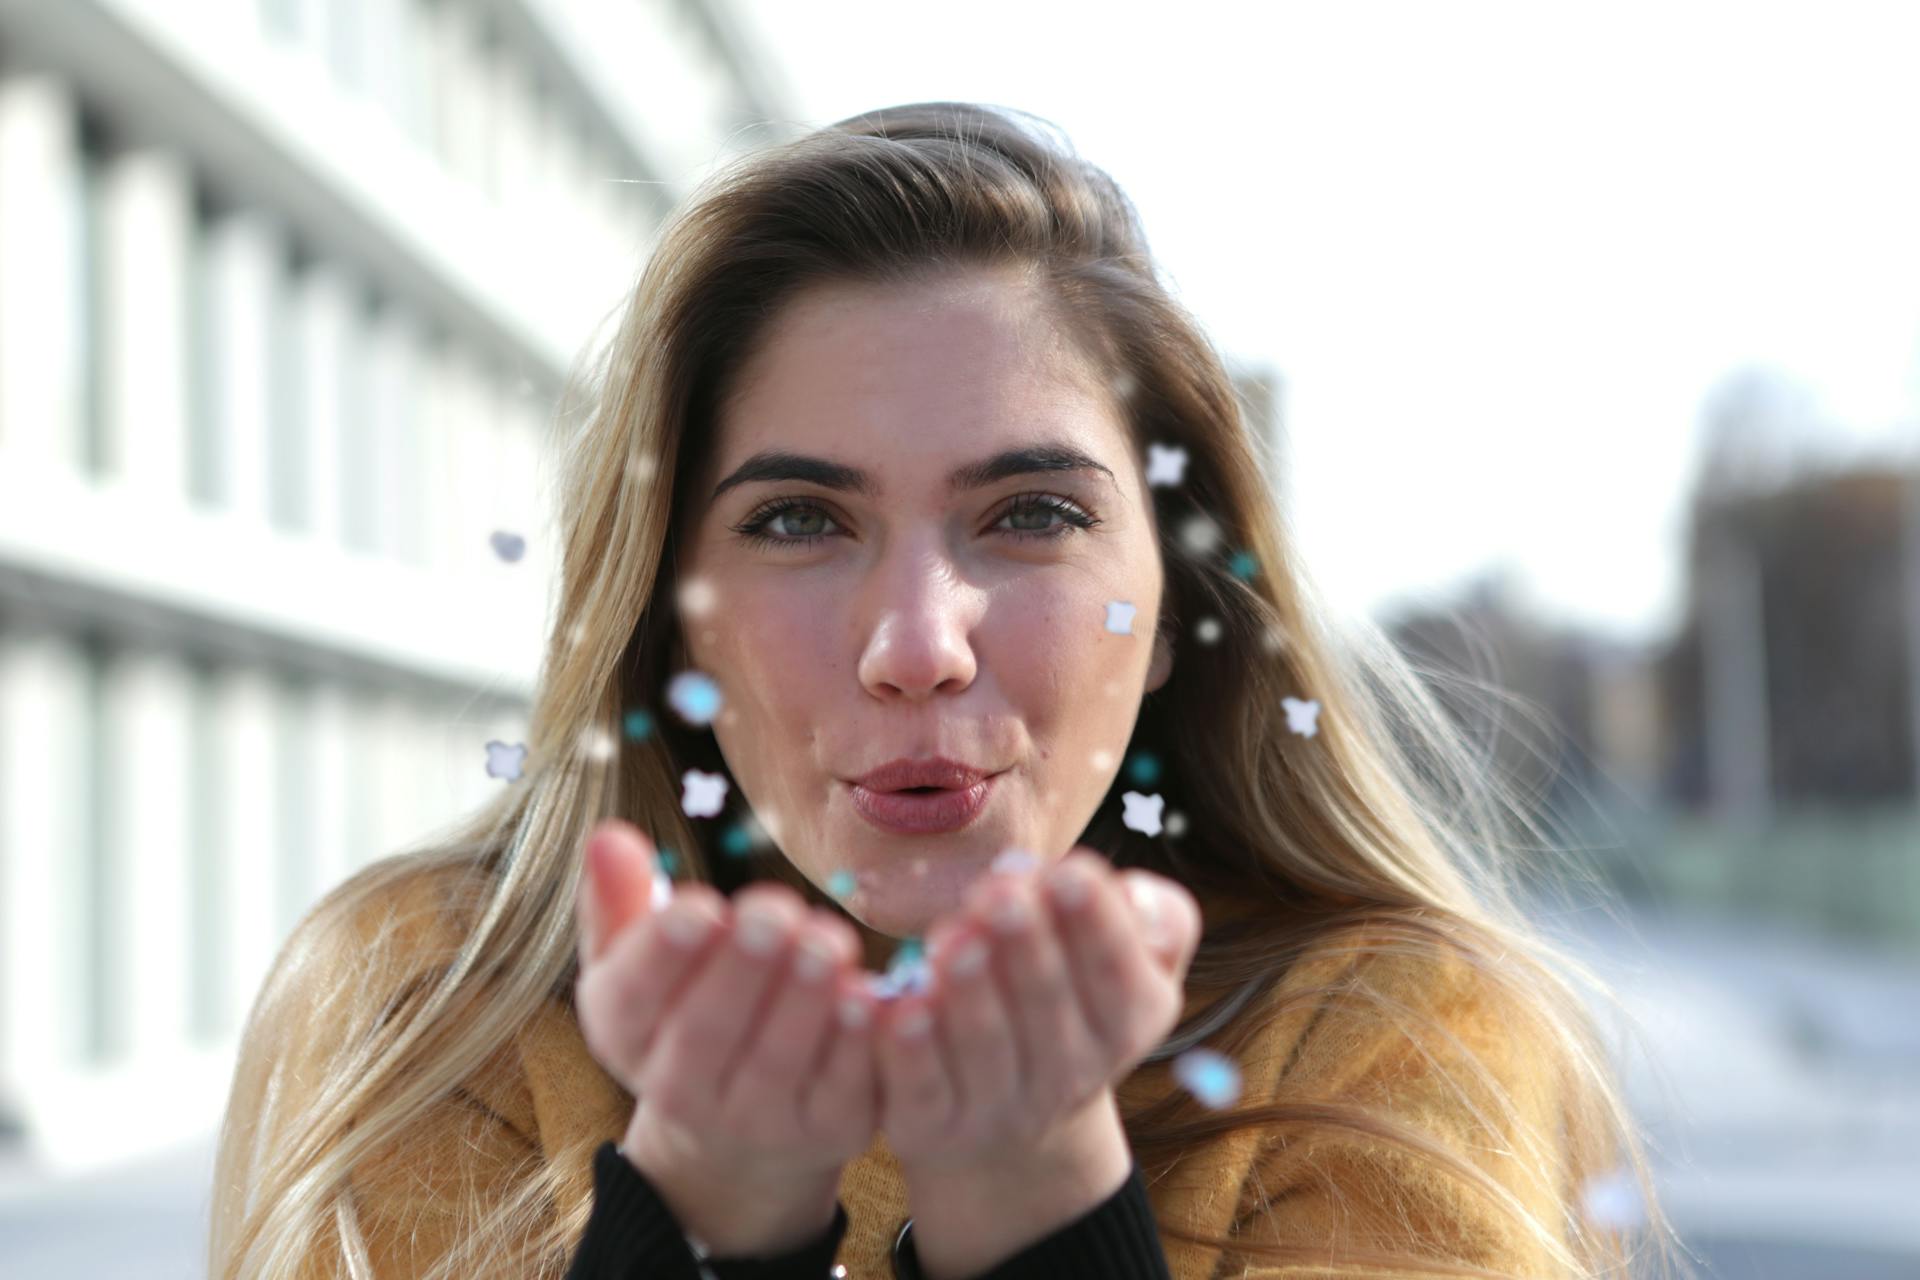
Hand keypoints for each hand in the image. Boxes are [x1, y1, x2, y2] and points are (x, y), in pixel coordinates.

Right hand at [572, 819, 881, 1253]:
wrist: (742, 1130)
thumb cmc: (687, 1009)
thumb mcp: (638, 962)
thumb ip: (621, 901)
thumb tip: (606, 837)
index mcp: (628, 1035)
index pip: (631, 998)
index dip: (662, 954)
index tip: (700, 907)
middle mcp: (683, 1091)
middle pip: (707, 1032)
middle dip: (743, 970)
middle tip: (775, 912)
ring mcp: (759, 1120)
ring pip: (778, 1062)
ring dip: (804, 1001)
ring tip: (828, 942)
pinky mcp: (830, 1130)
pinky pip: (844, 1091)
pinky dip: (859, 1047)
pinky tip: (875, 999)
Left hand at [870, 845, 1201, 1176]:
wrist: (1011, 1122)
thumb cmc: (1070, 1001)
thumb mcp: (1136, 963)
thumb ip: (1160, 920)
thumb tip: (1137, 893)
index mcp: (1125, 1026)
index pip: (1119, 977)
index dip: (1097, 926)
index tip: (1069, 873)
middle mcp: (1067, 1076)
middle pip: (1047, 1009)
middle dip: (1027, 950)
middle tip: (1002, 894)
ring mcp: (997, 1107)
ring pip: (983, 1048)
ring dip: (969, 993)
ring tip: (953, 936)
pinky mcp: (931, 1125)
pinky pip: (918, 1090)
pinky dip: (907, 1051)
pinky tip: (896, 1002)